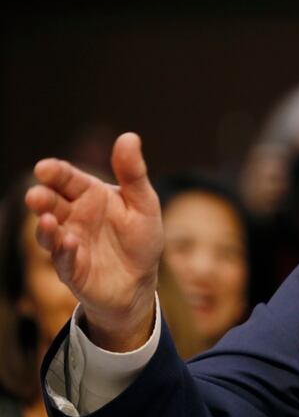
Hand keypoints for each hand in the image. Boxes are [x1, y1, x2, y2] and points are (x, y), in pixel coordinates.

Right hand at [25, 133, 162, 351]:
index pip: (67, 178)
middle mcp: (73, 217)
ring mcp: (69, 243)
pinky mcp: (72, 270)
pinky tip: (70, 242)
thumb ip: (133, 173)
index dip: (55, 172)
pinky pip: (64, 260)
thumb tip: (129, 136)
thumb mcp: (144, 203)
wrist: (141, 280)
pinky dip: (65, 251)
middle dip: (41, 199)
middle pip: (51, 203)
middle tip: (36, 195)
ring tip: (50, 219)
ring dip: (46, 227)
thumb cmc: (140, 238)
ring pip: (49, 233)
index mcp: (89, 195)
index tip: (44, 168)